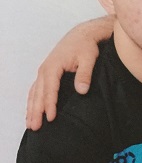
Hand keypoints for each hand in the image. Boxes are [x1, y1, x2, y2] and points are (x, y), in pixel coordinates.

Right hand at [26, 16, 112, 130]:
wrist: (82, 35)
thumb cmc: (86, 46)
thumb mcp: (89, 58)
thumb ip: (85, 74)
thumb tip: (82, 90)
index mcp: (53, 67)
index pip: (50, 90)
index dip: (50, 105)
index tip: (51, 118)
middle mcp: (45, 69)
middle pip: (38, 94)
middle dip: (36, 112)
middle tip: (35, 128)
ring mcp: (43, 71)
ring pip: (34, 93)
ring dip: (31, 109)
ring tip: (31, 125)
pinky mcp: (46, 73)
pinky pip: (36, 90)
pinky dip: (33, 101)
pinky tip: (32, 111)